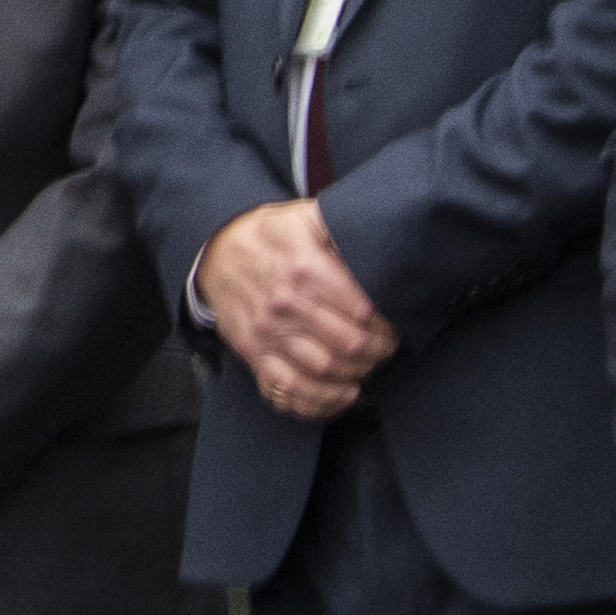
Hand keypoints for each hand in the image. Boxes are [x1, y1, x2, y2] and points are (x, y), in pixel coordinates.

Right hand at [194, 199, 394, 425]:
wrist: (217, 254)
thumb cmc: (270, 237)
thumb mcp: (303, 217)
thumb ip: (340, 225)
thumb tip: (376, 236)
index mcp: (304, 266)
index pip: (362, 308)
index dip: (388, 322)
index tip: (398, 322)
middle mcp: (286, 302)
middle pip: (349, 343)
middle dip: (380, 350)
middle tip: (390, 346)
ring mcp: (268, 331)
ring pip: (325, 368)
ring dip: (358, 373)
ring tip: (371, 364)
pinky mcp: (255, 352)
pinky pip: (291, 387)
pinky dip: (323, 398)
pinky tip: (346, 392)